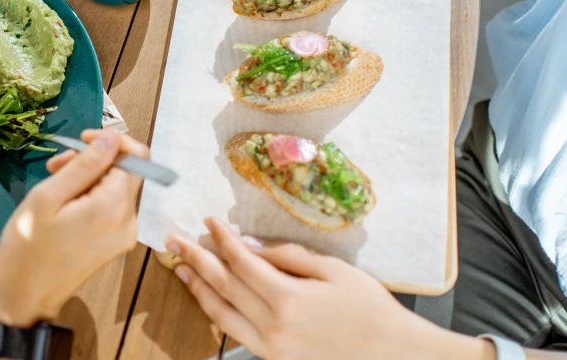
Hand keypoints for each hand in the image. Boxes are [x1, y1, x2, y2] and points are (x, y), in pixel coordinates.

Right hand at [0, 129, 144, 326]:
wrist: (24, 298)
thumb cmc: (27, 249)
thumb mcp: (48, 197)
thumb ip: (84, 165)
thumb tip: (111, 137)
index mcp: (113, 208)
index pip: (136, 157)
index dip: (110, 141)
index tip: (82, 139)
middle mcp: (128, 222)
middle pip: (125, 172)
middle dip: (94, 160)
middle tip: (57, 165)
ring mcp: (123, 236)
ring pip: (116, 189)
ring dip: (89, 179)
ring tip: (54, 183)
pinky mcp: (114, 244)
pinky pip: (110, 208)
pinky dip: (91, 197)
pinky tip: (63, 203)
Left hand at [169, 218, 490, 359]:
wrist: (390, 354)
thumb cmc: (368, 308)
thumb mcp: (333, 271)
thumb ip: (287, 257)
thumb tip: (248, 245)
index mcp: (288, 299)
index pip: (242, 262)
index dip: (222, 239)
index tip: (209, 220)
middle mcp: (273, 327)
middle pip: (224, 286)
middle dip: (197, 259)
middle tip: (176, 240)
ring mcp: (271, 348)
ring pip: (222, 314)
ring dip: (198, 288)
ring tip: (181, 268)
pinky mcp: (274, 359)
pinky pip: (236, 333)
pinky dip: (218, 312)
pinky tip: (209, 297)